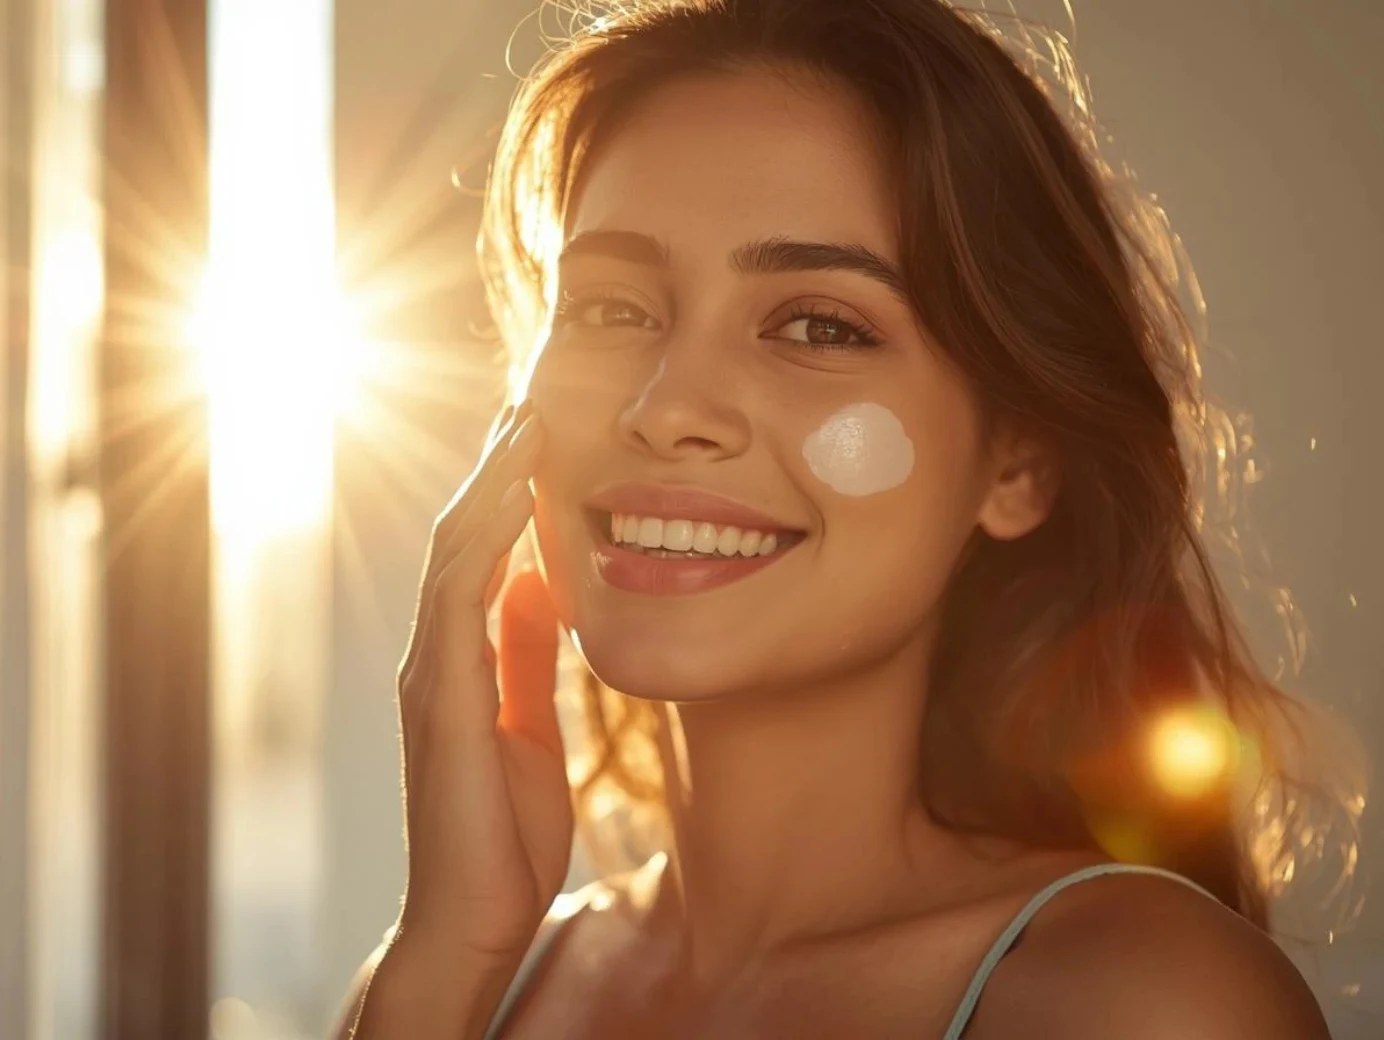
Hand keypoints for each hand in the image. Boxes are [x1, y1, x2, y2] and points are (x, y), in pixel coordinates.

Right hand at [393, 400, 569, 961]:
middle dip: (489, 470)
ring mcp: (430, 676)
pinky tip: (516, 496)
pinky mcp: (441, 700)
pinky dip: (484, 539)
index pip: (474, 557)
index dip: (500, 495)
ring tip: (522, 425)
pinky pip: (459, 600)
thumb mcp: (530, 726)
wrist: (475, 918)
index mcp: (458, 662)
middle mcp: (433, 657)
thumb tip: (533, 587)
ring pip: (450, 555)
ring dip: (487, 485)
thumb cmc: (502, 833)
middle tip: (523, 403)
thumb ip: (524, 658)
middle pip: (455, 539)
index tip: (534, 438)